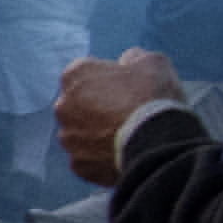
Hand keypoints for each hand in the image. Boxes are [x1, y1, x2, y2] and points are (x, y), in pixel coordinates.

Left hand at [56, 49, 191, 184]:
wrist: (158, 143)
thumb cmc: (153, 97)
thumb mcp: (153, 62)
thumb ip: (134, 58)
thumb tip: (127, 61)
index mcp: (76, 75)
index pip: (86, 73)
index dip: (107, 79)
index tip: (125, 88)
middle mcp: (64, 106)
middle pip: (80, 104)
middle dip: (98, 107)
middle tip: (126, 113)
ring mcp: (69, 138)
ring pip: (82, 133)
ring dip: (97, 134)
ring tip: (126, 136)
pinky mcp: (79, 165)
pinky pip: (89, 158)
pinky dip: (102, 157)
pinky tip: (122, 154)